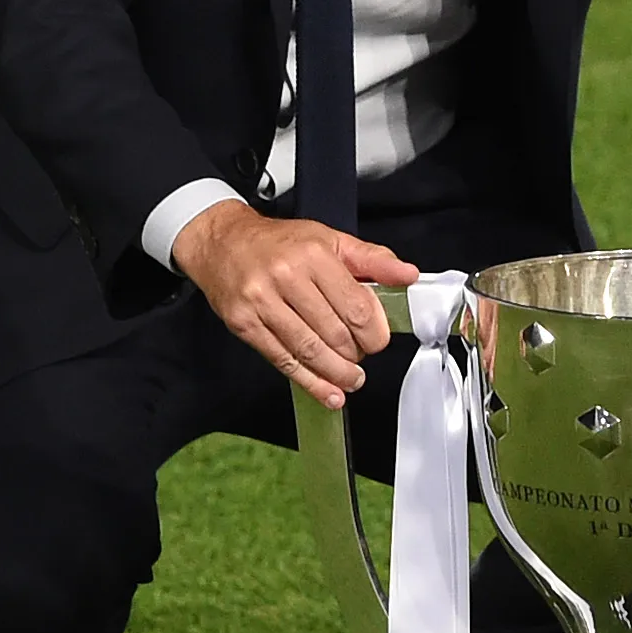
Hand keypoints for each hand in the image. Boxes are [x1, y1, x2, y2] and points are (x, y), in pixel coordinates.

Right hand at [173, 204, 419, 408]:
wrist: (222, 243)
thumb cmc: (279, 243)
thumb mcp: (330, 239)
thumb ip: (373, 260)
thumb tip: (408, 276)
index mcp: (314, 255)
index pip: (357, 306)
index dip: (373, 333)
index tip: (377, 341)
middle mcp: (286, 277)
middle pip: (335, 333)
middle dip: (356, 354)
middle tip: (361, 358)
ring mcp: (262, 303)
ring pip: (310, 351)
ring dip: (337, 373)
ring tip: (351, 380)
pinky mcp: (244, 324)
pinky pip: (283, 360)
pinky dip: (310, 382)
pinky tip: (328, 393)